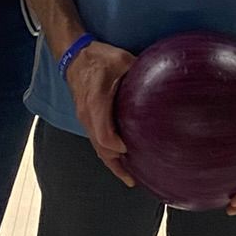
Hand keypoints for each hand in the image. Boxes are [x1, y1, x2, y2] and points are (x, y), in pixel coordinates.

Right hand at [67, 41, 138, 183]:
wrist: (74, 57)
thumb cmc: (98, 57)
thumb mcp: (121, 59)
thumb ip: (138, 72)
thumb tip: (161, 80)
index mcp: (96, 102)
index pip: (103, 134)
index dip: (116, 146)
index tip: (130, 150)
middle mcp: (88, 115)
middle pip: (100, 148)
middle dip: (116, 164)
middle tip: (133, 178)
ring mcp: (85, 118)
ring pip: (97, 147)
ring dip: (111, 163)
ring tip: (128, 176)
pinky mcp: (86, 119)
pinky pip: (96, 140)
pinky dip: (107, 153)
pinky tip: (119, 159)